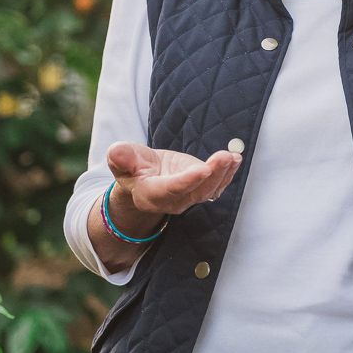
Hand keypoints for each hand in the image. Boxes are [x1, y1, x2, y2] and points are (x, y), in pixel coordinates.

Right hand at [88, 142, 241, 270]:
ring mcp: (188, 198)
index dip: (187, 181)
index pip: (171, 189)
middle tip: (225, 157)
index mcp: (150, 194)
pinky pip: (216, 186)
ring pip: (209, 190)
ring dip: (223, 173)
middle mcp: (172, 200)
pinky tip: (235, 159)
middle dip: (212, 174)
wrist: (143, 176)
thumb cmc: (132, 166)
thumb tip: (117, 151)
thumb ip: (121, 157)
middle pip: (195, 191)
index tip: (202, 169)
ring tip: (232, 157)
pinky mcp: (199, 190)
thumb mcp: (122, 158)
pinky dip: (227, 174)